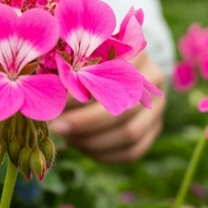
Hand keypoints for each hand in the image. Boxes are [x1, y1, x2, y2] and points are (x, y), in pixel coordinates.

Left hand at [49, 53, 166, 162]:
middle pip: (122, 109)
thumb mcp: (82, 56)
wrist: (119, 68)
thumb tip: (49, 97)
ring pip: (130, 134)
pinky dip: (104, 154)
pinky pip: (132, 151)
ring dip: (93, 141)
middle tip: (57, 127)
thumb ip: (71, 69)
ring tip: (67, 137)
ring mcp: (158, 106)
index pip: (111, 78)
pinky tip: (82, 147)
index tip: (55, 104)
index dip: (82, 95)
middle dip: (84, 123)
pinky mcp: (155, 129)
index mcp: (137, 53)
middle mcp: (154, 79)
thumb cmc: (90, 59)